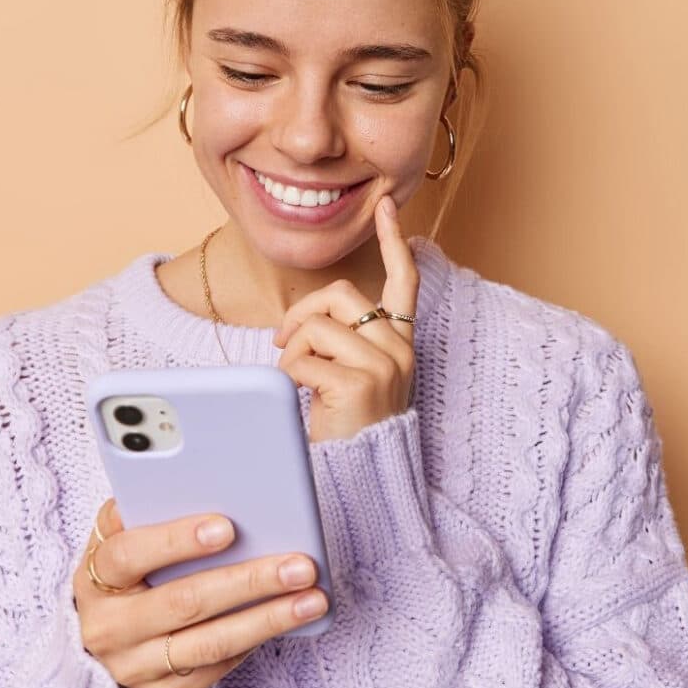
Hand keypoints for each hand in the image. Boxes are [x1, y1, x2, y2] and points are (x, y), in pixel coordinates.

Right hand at [73, 499, 328, 687]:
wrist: (104, 631)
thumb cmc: (127, 564)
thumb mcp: (121, 533)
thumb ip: (147, 505)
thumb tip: (200, 475)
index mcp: (96, 576)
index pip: (131, 554)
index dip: (177, 540)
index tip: (227, 526)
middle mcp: (110, 627)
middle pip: (184, 603)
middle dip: (248, 581)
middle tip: (299, 564)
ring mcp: (136, 666)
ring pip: (210, 644)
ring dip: (268, 618)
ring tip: (312, 597)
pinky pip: (217, 668)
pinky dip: (256, 639)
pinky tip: (289, 618)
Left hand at [272, 194, 418, 442]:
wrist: (360, 481)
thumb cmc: (348, 427)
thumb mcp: (354, 376)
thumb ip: (343, 340)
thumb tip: (306, 316)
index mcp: (400, 343)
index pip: (404, 280)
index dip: (393, 240)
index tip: (384, 206)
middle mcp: (400, 349)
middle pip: (339, 293)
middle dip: (300, 312)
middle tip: (284, 341)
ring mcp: (383, 365)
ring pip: (318, 323)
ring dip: (293, 350)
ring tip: (297, 381)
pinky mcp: (360, 383)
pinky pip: (305, 357)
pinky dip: (290, 374)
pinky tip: (302, 399)